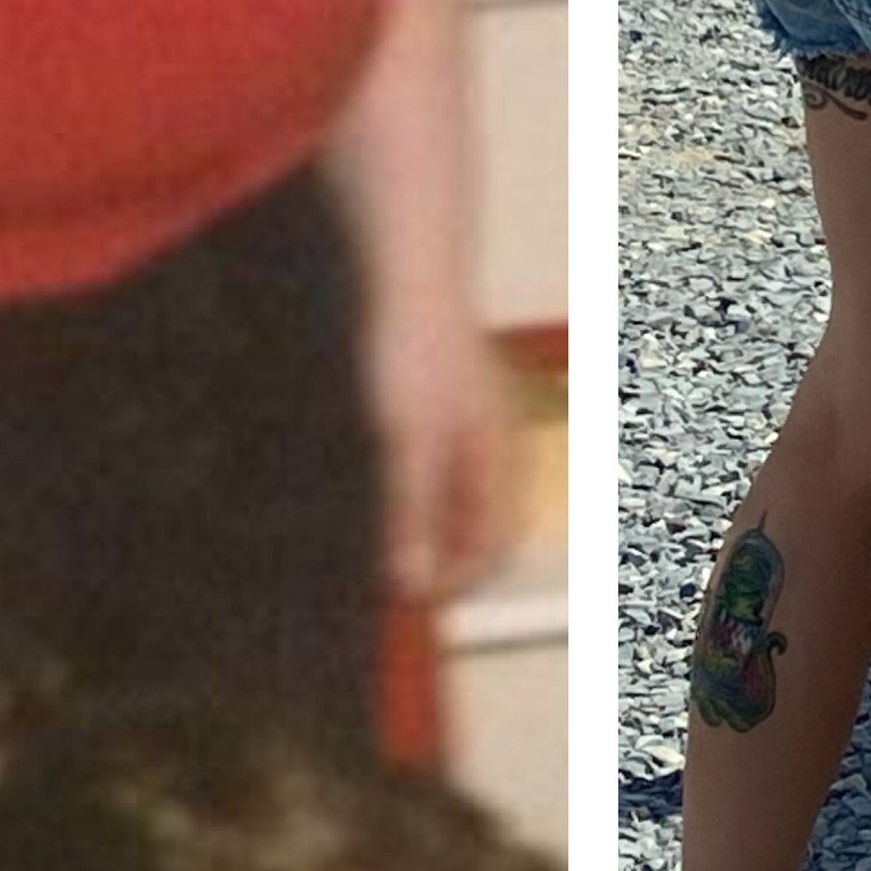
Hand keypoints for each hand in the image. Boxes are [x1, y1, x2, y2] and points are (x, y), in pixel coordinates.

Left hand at [366, 305, 512, 601]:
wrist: (409, 272)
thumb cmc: (413, 353)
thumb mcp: (408, 441)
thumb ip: (412, 512)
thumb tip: (414, 583)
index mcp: (497, 456)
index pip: (495, 542)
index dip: (459, 579)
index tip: (409, 598)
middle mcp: (493, 442)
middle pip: (479, 522)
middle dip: (442, 556)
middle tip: (386, 576)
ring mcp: (470, 420)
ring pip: (456, 493)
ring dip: (424, 523)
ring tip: (373, 537)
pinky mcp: (444, 402)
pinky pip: (436, 463)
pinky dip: (412, 488)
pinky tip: (372, 485)